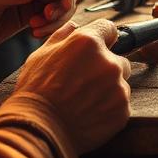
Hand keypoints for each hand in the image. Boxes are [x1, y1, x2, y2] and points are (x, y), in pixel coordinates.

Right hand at [14, 19, 130, 153]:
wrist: (38, 131)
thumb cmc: (35, 91)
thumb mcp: (41, 55)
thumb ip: (62, 37)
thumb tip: (74, 27)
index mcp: (88, 43)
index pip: (109, 29)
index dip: (103, 38)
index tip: (97, 49)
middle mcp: (108, 62)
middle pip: (119, 59)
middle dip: (105, 68)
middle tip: (84, 83)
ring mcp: (118, 88)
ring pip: (120, 84)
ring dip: (108, 89)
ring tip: (83, 102)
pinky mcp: (122, 111)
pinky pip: (120, 105)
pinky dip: (109, 109)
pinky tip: (88, 114)